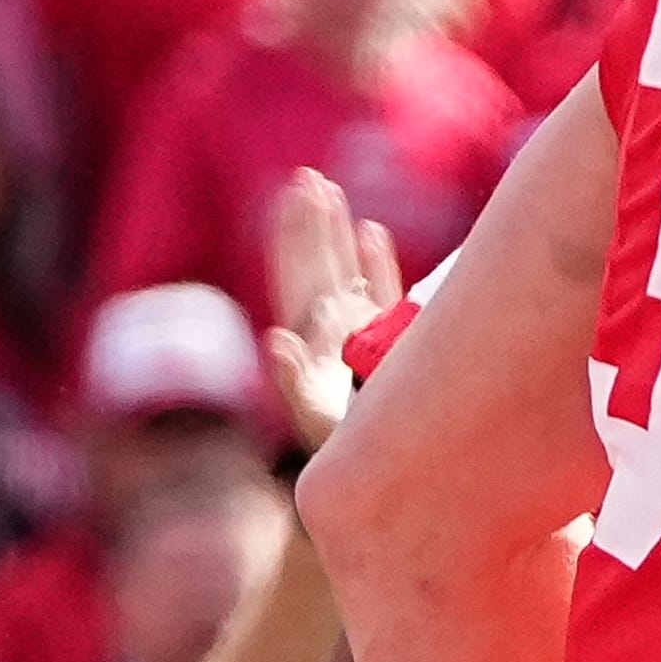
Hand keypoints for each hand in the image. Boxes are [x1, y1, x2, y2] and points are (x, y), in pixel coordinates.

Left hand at [262, 170, 405, 452]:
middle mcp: (331, 334)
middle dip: (313, 224)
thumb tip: (274, 338)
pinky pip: (378, 295)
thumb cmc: (349, 459)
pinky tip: (372, 233)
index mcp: (312, 343)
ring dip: (336, 236)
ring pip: (344, 275)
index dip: (295, 237)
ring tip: (331, 194)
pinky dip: (375, 264)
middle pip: (317, 267)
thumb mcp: (315, 422)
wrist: (380, 482)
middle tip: (308, 179)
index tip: (296, 198)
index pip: (298, 278)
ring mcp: (358, 337)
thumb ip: (294, 380)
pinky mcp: (386, 346)